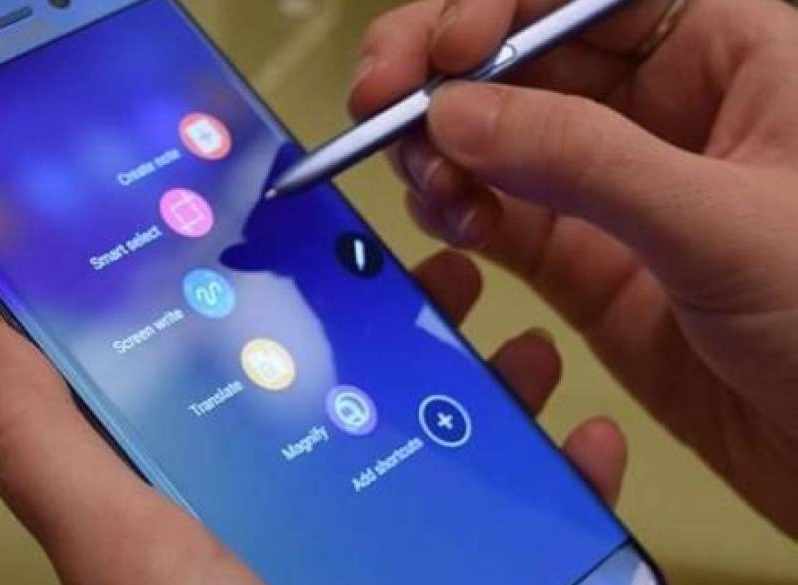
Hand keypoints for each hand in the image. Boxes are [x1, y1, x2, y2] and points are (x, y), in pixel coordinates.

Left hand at [0, 252, 624, 583]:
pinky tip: (586, 437)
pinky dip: (569, 477)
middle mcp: (310, 511)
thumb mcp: (120, 548)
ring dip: (495, 384)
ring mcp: (398, 548)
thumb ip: (41, 447)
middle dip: (410, 324)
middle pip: (364, 391)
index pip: (244, 368)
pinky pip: (538, 521)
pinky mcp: (475, 573)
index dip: (272, 290)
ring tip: (518, 340)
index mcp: (224, 489)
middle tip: (444, 272)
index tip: (311, 223)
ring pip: (455, 442)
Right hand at [350, 0, 797, 534]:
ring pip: (502, 141)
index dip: (501, 8)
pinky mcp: (592, 266)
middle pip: (527, 58)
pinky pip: (506, 219)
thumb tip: (454, 115)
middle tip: (379, 102)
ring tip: (424, 182)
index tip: (443, 53)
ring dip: (443, 150)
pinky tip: (448, 221)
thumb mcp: (719, 222)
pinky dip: (462, 214)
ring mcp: (620, 192)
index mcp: (730, 55)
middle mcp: (667, 112)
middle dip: (446, 76)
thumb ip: (582, 161)